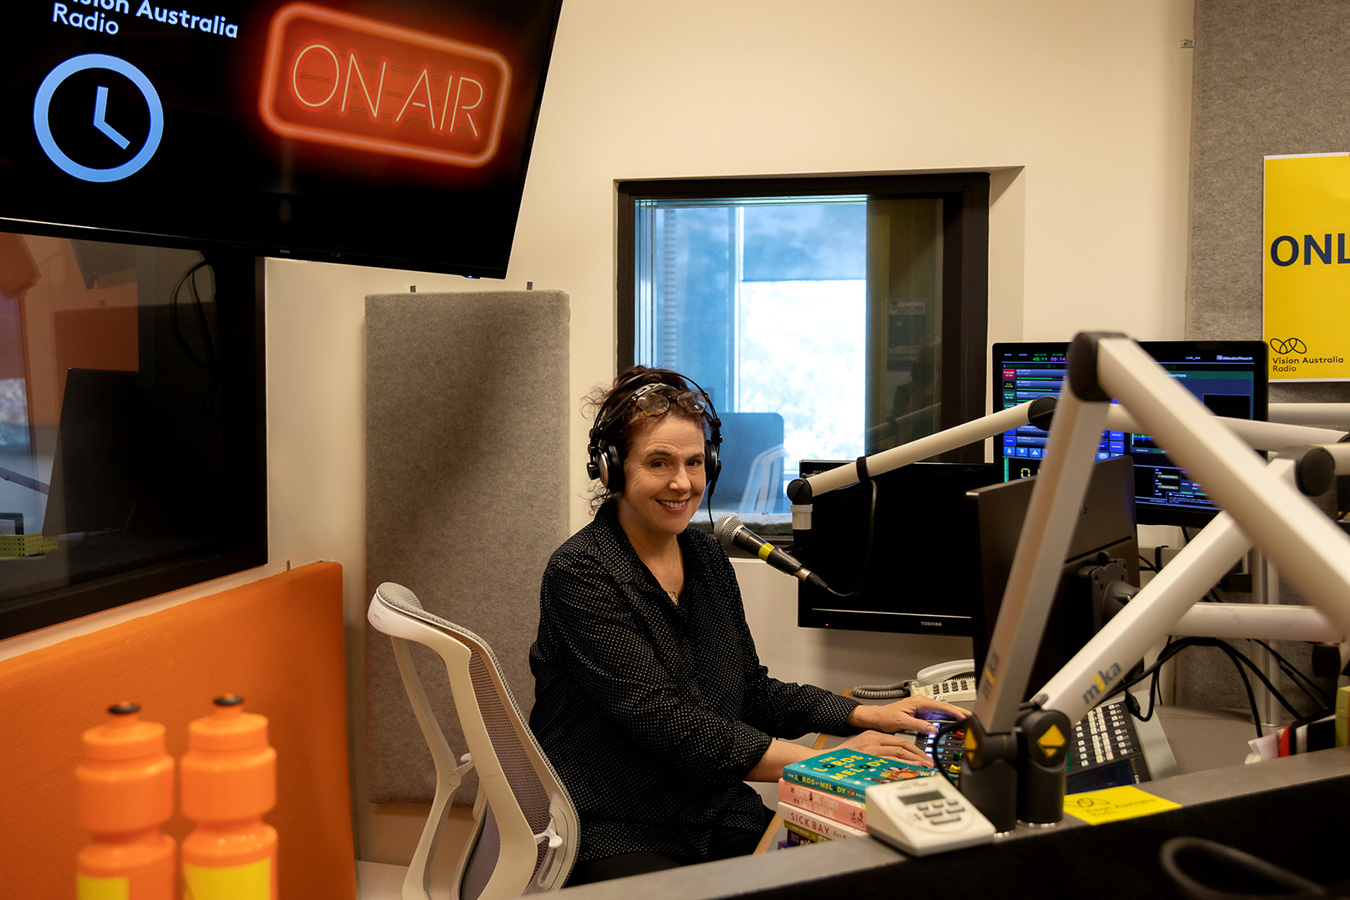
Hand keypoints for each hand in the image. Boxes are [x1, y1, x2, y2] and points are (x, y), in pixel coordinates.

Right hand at [835, 730, 933, 767]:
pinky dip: (903, 765)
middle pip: (902, 744)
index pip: (899, 740)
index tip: (923, 757)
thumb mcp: (862, 749)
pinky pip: (891, 761)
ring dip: (915, 760)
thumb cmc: (843, 758)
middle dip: (919, 754)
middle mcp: (874, 739)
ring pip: (900, 752)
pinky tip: (911, 769)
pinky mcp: (869, 756)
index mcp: (873, 735)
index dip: (914, 749)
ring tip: (925, 767)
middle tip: (929, 763)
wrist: (827, 760)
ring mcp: (872, 748)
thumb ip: (877, 751)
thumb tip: (895, 762)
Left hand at [846, 696, 969, 735]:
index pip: (941, 706)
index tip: (964, 716)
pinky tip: (953, 723)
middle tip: (972, 717)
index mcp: (919, 702)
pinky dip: (946, 719)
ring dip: (954, 716)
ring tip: (966, 720)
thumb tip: (933, 730)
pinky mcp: (921, 715)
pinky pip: (937, 717)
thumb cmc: (885, 717)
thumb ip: (919, 726)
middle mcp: (922, 704)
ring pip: (942, 712)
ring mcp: (922, 709)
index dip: (954, 711)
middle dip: (959, 712)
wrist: (876, 718)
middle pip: (945, 707)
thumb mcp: (902, 722)